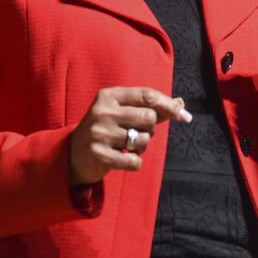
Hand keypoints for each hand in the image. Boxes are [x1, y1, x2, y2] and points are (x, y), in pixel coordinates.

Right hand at [69, 86, 191, 184]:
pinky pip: (135, 161)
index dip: (169, 105)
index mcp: (110, 95)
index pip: (147, 95)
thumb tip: (181, 104)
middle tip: (138, 133)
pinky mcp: (99, 154)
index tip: (184, 116)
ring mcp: (100, 132)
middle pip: (149, 117)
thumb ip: (150, 107)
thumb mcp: (123, 112)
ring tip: (127, 146)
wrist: (72, 154)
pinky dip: (135, 163)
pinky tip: (123, 158)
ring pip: (144, 139)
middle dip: (151, 129)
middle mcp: (103, 111)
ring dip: (142, 146)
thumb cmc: (105, 129)